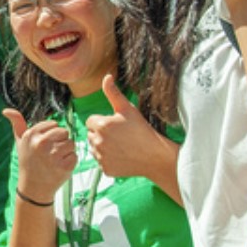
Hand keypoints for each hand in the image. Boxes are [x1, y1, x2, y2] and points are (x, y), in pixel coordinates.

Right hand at [4, 108, 75, 202]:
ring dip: (66, 152)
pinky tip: (59, 167)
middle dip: (60, 141)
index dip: (51, 134)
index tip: (44, 145)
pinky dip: (69, 162)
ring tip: (55, 160)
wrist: (33, 187)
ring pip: (71, 143)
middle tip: (51, 152)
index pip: (54, 124)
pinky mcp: (64, 166)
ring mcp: (53, 155)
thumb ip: (17, 124)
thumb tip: (6, 110)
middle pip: (64, 132)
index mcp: (32, 134)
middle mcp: (41, 143)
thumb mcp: (20, 142)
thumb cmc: (28, 162)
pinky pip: (74, 156)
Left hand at [86, 75, 180, 201]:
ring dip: (103, 146)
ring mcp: (101, 157)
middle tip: (119, 136)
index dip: (102, 121)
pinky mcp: (106, 170)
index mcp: (101, 125)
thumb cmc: (142, 130)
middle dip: (101, 134)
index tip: (115, 125)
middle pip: (91, 135)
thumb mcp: (128, 109)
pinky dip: (108, 160)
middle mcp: (97, 142)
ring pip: (94, 148)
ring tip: (121, 145)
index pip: (90, 121)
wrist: (155, 156)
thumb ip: (113, 93)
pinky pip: (101, 162)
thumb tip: (106, 77)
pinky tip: (122, 156)